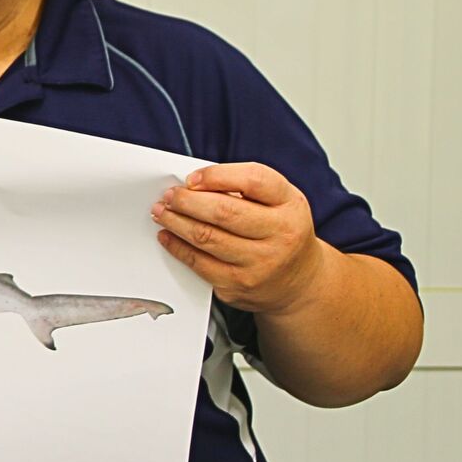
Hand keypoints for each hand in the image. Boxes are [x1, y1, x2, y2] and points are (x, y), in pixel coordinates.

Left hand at [151, 163, 332, 315]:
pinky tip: (168, 236)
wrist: (299, 282)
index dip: (217, 176)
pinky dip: (177, 247)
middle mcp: (280, 235)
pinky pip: (199, 263)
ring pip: (206, 237)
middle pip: (224, 211)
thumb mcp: (278, 202)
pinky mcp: (239, 285)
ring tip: (162, 212)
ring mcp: (260, 263)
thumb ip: (244, 187)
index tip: (191, 178)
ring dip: (176, 222)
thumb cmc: (281, 232)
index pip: (254, 181)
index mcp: (290, 205)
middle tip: (169, 195)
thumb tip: (194, 184)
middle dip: (187, 201)